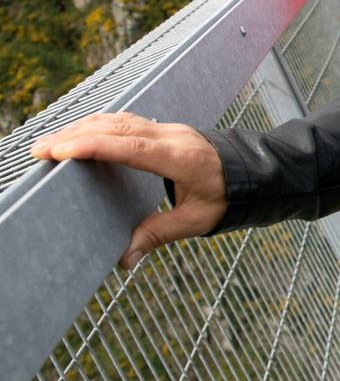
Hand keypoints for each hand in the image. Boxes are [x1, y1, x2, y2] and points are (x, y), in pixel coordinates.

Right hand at [30, 112, 226, 269]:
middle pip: (119, 128)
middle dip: (77, 136)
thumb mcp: (198, 220)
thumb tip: (124, 260)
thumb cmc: (230, 196)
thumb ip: (159, 234)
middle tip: (40, 150)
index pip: (133, 146)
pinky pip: (129, 121)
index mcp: (182, 158)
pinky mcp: (166, 130)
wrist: (258, 170)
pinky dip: (101, 125)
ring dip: (85, 128)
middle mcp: (173, 137)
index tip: (62, 150)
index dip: (96, 146)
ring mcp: (170, 129)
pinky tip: (81, 134)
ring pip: (122, 120)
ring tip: (51, 143)